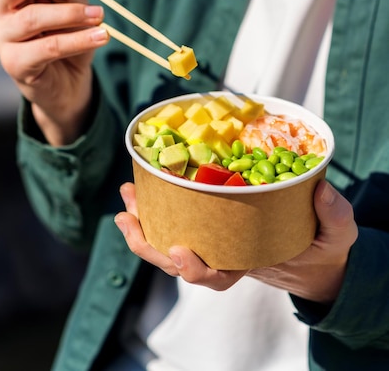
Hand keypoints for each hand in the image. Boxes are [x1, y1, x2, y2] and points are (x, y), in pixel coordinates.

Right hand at [0, 0, 108, 144]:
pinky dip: (78, 40)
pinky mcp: (15, 64)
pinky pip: (48, 48)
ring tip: (99, 15)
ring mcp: (1, 39)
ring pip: (34, 17)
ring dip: (71, 13)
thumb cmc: (67, 36)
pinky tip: (102, 35)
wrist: (67, 81)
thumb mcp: (73, 3)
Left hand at [114, 180, 357, 301]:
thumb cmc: (323, 246)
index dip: (196, 270)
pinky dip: (157, 207)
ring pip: (171, 240)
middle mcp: (226, 255)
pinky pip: (179, 220)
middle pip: (180, 259)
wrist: (312, 251)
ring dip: (144, 221)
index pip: (219, 277)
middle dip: (149, 242)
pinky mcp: (211, 220)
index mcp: (251, 263)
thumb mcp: (337, 234)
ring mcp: (215, 239)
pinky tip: (142, 188)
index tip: (180, 253)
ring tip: (127, 195)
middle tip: (128, 217)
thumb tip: (321, 190)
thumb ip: (334, 216)